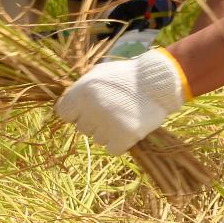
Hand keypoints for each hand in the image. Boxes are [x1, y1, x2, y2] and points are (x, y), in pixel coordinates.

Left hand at [54, 48, 187, 152]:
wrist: (158, 82)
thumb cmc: (126, 76)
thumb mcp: (99, 73)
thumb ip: (81, 89)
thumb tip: (68, 105)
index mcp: (82, 92)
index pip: (64, 113)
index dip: (76, 112)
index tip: (88, 109)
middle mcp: (92, 109)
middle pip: (82, 128)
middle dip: (94, 122)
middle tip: (112, 111)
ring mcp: (108, 124)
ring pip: (98, 139)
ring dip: (108, 132)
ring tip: (123, 116)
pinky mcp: (125, 137)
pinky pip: (113, 149)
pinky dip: (120, 142)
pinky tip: (129, 128)